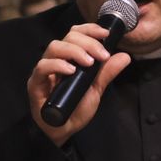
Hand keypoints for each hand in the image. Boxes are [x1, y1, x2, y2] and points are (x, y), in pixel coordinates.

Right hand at [28, 22, 131, 146]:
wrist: (64, 131)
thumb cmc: (76, 108)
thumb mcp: (96, 89)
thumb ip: (107, 72)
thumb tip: (125, 56)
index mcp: (69, 57)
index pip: (76, 33)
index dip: (90, 29)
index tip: (106, 34)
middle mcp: (56, 60)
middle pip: (68, 37)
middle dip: (88, 42)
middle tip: (102, 56)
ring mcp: (44, 71)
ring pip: (54, 47)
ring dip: (74, 51)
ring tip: (88, 62)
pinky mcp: (35, 83)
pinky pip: (42, 67)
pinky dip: (57, 65)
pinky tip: (71, 70)